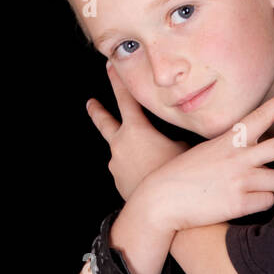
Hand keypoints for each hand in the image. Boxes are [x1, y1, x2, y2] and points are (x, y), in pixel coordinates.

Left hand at [86, 61, 190, 202]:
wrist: (160, 207)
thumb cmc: (174, 174)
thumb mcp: (183, 147)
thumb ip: (174, 137)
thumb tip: (177, 137)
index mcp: (136, 130)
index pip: (125, 98)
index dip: (117, 81)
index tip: (110, 66)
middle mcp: (120, 145)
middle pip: (104, 122)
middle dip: (97, 111)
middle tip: (91, 103)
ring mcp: (116, 164)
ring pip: (120, 152)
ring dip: (130, 152)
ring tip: (148, 160)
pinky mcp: (118, 182)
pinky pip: (126, 170)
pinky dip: (135, 170)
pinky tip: (149, 176)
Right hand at [137, 84, 273, 232]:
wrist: (161, 200)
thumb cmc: (184, 177)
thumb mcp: (208, 153)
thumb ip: (235, 151)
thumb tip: (262, 159)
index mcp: (230, 140)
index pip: (260, 116)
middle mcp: (239, 156)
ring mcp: (242, 179)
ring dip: (267, 187)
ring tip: (243, 190)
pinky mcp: (241, 202)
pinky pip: (267, 203)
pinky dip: (257, 206)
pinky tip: (236, 204)